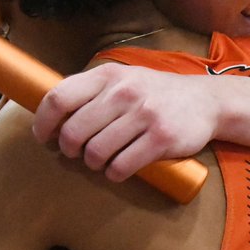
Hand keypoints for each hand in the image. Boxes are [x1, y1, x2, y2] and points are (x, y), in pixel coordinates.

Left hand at [32, 65, 220, 182]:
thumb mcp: (124, 79)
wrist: (206, 101)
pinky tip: (118, 170)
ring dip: (93, 163)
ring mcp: (144, 115)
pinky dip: (114, 173)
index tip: (44, 137)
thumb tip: (52, 116)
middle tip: (76, 153)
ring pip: (96, 152)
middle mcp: (124, 92)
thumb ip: (92, 91)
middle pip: (74, 131)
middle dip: (69, 150)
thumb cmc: (156, 94)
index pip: (59, 98)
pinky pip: (122, 166)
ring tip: (100, 161)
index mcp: (109, 76)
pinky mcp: (161, 139)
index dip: (43, 122)